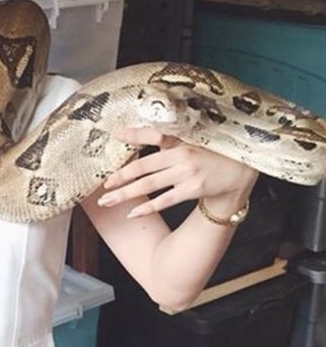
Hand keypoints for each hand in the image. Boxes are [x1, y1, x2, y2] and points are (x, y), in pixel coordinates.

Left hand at [97, 127, 258, 217]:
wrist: (242, 171)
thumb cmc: (213, 153)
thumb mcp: (193, 138)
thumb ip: (170, 137)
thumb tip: (143, 133)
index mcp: (182, 138)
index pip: (153, 134)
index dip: (133, 135)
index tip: (115, 135)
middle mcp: (182, 155)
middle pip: (143, 166)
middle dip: (119, 177)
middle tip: (102, 185)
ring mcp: (188, 173)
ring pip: (149, 185)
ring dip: (126, 194)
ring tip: (108, 200)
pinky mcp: (193, 189)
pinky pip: (165, 200)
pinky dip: (147, 207)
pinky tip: (132, 213)